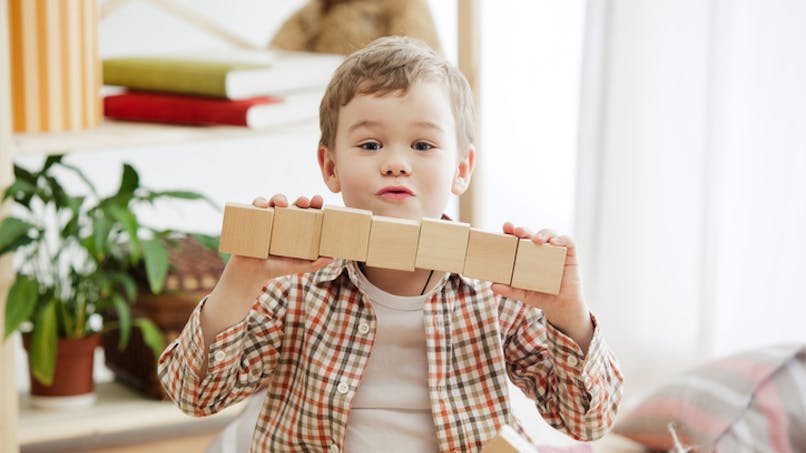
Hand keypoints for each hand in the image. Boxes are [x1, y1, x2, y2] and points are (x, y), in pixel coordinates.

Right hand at [212, 194, 331, 306]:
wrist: (251, 273)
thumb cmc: (276, 268)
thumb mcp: (297, 267)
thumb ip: (313, 263)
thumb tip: (332, 258)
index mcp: (294, 227)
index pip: (306, 212)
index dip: (313, 204)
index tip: (318, 200)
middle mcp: (281, 219)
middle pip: (293, 204)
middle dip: (299, 200)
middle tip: (304, 201)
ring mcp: (267, 218)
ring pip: (273, 201)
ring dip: (278, 197)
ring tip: (282, 203)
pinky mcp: (252, 219)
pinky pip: (255, 207)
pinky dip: (258, 203)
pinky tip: (262, 206)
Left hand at [490, 222, 592, 351]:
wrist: (561, 307)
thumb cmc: (540, 296)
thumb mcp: (522, 294)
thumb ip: (509, 290)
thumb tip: (493, 286)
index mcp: (526, 254)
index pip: (518, 239)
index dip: (512, 231)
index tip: (506, 227)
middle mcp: (540, 249)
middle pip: (532, 233)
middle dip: (524, 230)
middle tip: (518, 231)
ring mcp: (555, 250)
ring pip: (549, 233)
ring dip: (542, 233)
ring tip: (536, 240)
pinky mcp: (569, 255)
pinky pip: (568, 242)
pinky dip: (561, 239)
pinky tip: (554, 243)